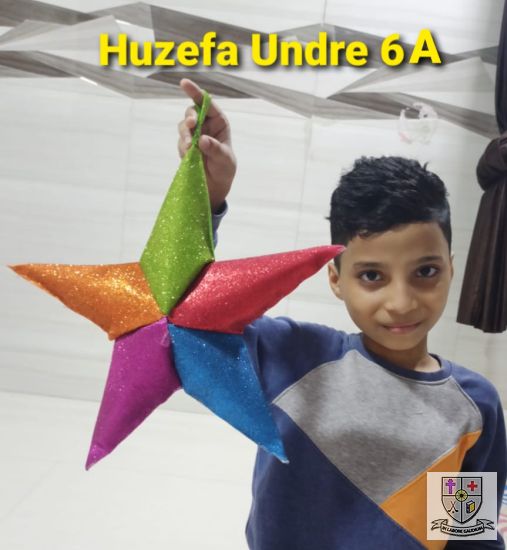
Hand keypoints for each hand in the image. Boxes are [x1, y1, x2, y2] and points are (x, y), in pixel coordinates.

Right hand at [177, 78, 236, 212]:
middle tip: (191, 125)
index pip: (206, 103)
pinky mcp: (186, 146)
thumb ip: (215, 149)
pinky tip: (189, 156)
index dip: (195, 92)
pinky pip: (181, 142)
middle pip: (191, 112)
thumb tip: (202, 140)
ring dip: (185, 134)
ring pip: (183, 126)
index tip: (184, 83)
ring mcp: (194, 135)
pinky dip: (183, 147)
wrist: (215, 186)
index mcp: (218, 122)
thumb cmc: (224, 169)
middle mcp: (205, 125)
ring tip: (190, 147)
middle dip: (189, 118)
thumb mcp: (225, 159)